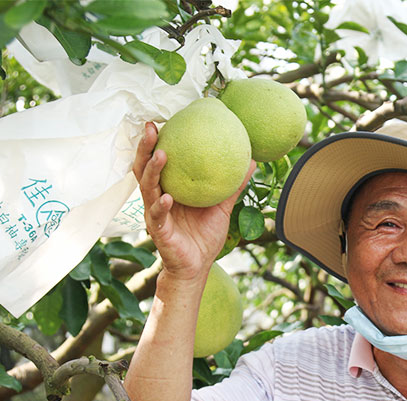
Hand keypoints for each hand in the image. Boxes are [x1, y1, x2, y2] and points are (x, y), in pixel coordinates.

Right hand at [133, 121, 256, 280]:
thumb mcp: (222, 206)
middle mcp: (157, 197)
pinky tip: (167, 198)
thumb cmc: (204, 236)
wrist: (197, 267)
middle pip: (144, 167)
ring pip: (147, 187)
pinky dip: (161, 206)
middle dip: (145, 147)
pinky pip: (158, 216)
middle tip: (150, 126)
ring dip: (152, 170)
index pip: (158, 160)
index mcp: (169, 189)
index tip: (160, 119)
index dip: (156, 141)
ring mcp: (155, 213)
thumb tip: (252, 160)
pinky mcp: (159, 231)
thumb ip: (233, 185)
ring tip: (161, 154)